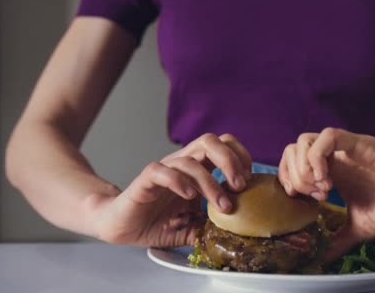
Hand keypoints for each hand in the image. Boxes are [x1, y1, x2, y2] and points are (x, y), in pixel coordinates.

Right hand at [91, 133, 251, 246]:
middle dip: (230, 161)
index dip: (241, 157)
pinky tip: (190, 197)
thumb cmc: (160, 221)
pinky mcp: (145, 181)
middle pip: (210, 141)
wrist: (124, 227)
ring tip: (222, 206)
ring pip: (190, 160)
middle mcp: (183, 163)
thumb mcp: (195, 226)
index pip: (224, 145)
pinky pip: (161, 171)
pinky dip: (179, 182)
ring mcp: (164, 170)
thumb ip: (214, 225)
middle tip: (240, 186)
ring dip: (210, 183)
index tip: (249, 182)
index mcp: (198, 168)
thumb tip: (239, 234)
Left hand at [278, 128, 374, 260]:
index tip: (300, 202)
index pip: (292, 163)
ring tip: (321, 189)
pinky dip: (318, 157)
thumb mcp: (358, 228)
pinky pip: (329, 136)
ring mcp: (347, 149)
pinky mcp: (361, 144)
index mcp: (332, 173)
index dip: (288, 180)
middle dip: (294, 175)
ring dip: (304, 166)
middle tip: (312, 197)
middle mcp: (335, 158)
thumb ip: (338, 239)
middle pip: (293, 150)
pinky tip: (328, 181)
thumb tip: (322, 258)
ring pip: (306, 140)